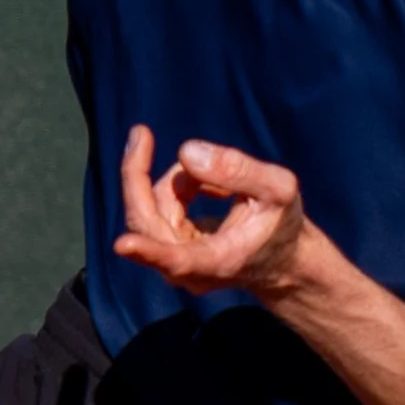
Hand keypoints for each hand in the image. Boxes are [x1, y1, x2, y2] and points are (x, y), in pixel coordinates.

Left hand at [114, 124, 307, 299]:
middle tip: (140, 134)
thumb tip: (185, 152)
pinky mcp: (172, 250)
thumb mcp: (278, 188)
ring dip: (180, 179)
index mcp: (219, 261)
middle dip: (136, 177)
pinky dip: (181, 186)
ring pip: (153, 210)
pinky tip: (211, 185)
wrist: (283, 258)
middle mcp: (190, 270)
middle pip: (146, 224)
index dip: (149, 251)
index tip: (121, 246)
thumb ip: (236, 169)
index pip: (177, 261)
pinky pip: (160, 210)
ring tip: (222, 178)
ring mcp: (177, 262)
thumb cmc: (283, 222)